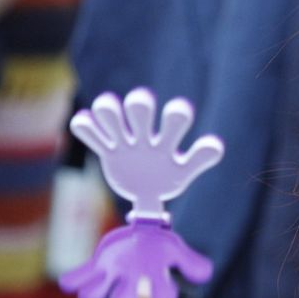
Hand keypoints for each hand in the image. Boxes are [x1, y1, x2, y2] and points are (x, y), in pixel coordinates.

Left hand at [60, 219, 212, 297]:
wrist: (140, 242)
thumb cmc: (160, 249)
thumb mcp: (176, 252)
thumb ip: (189, 262)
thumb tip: (204, 272)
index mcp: (152, 287)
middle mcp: (131, 288)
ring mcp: (113, 278)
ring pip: (105, 290)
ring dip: (97, 292)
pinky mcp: (97, 267)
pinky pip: (83, 275)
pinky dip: (76, 279)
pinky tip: (68, 283)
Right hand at [70, 89, 223, 220]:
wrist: (146, 192)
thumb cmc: (167, 179)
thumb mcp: (182, 172)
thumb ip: (198, 159)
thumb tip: (216, 147)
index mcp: (165, 140)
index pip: (172, 119)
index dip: (174, 115)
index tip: (179, 112)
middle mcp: (144, 135)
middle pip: (139, 109)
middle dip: (139, 105)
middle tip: (139, 105)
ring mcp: (123, 141)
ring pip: (112, 117)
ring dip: (108, 111)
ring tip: (105, 109)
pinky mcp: (107, 150)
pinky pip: (93, 136)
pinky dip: (85, 127)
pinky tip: (82, 121)